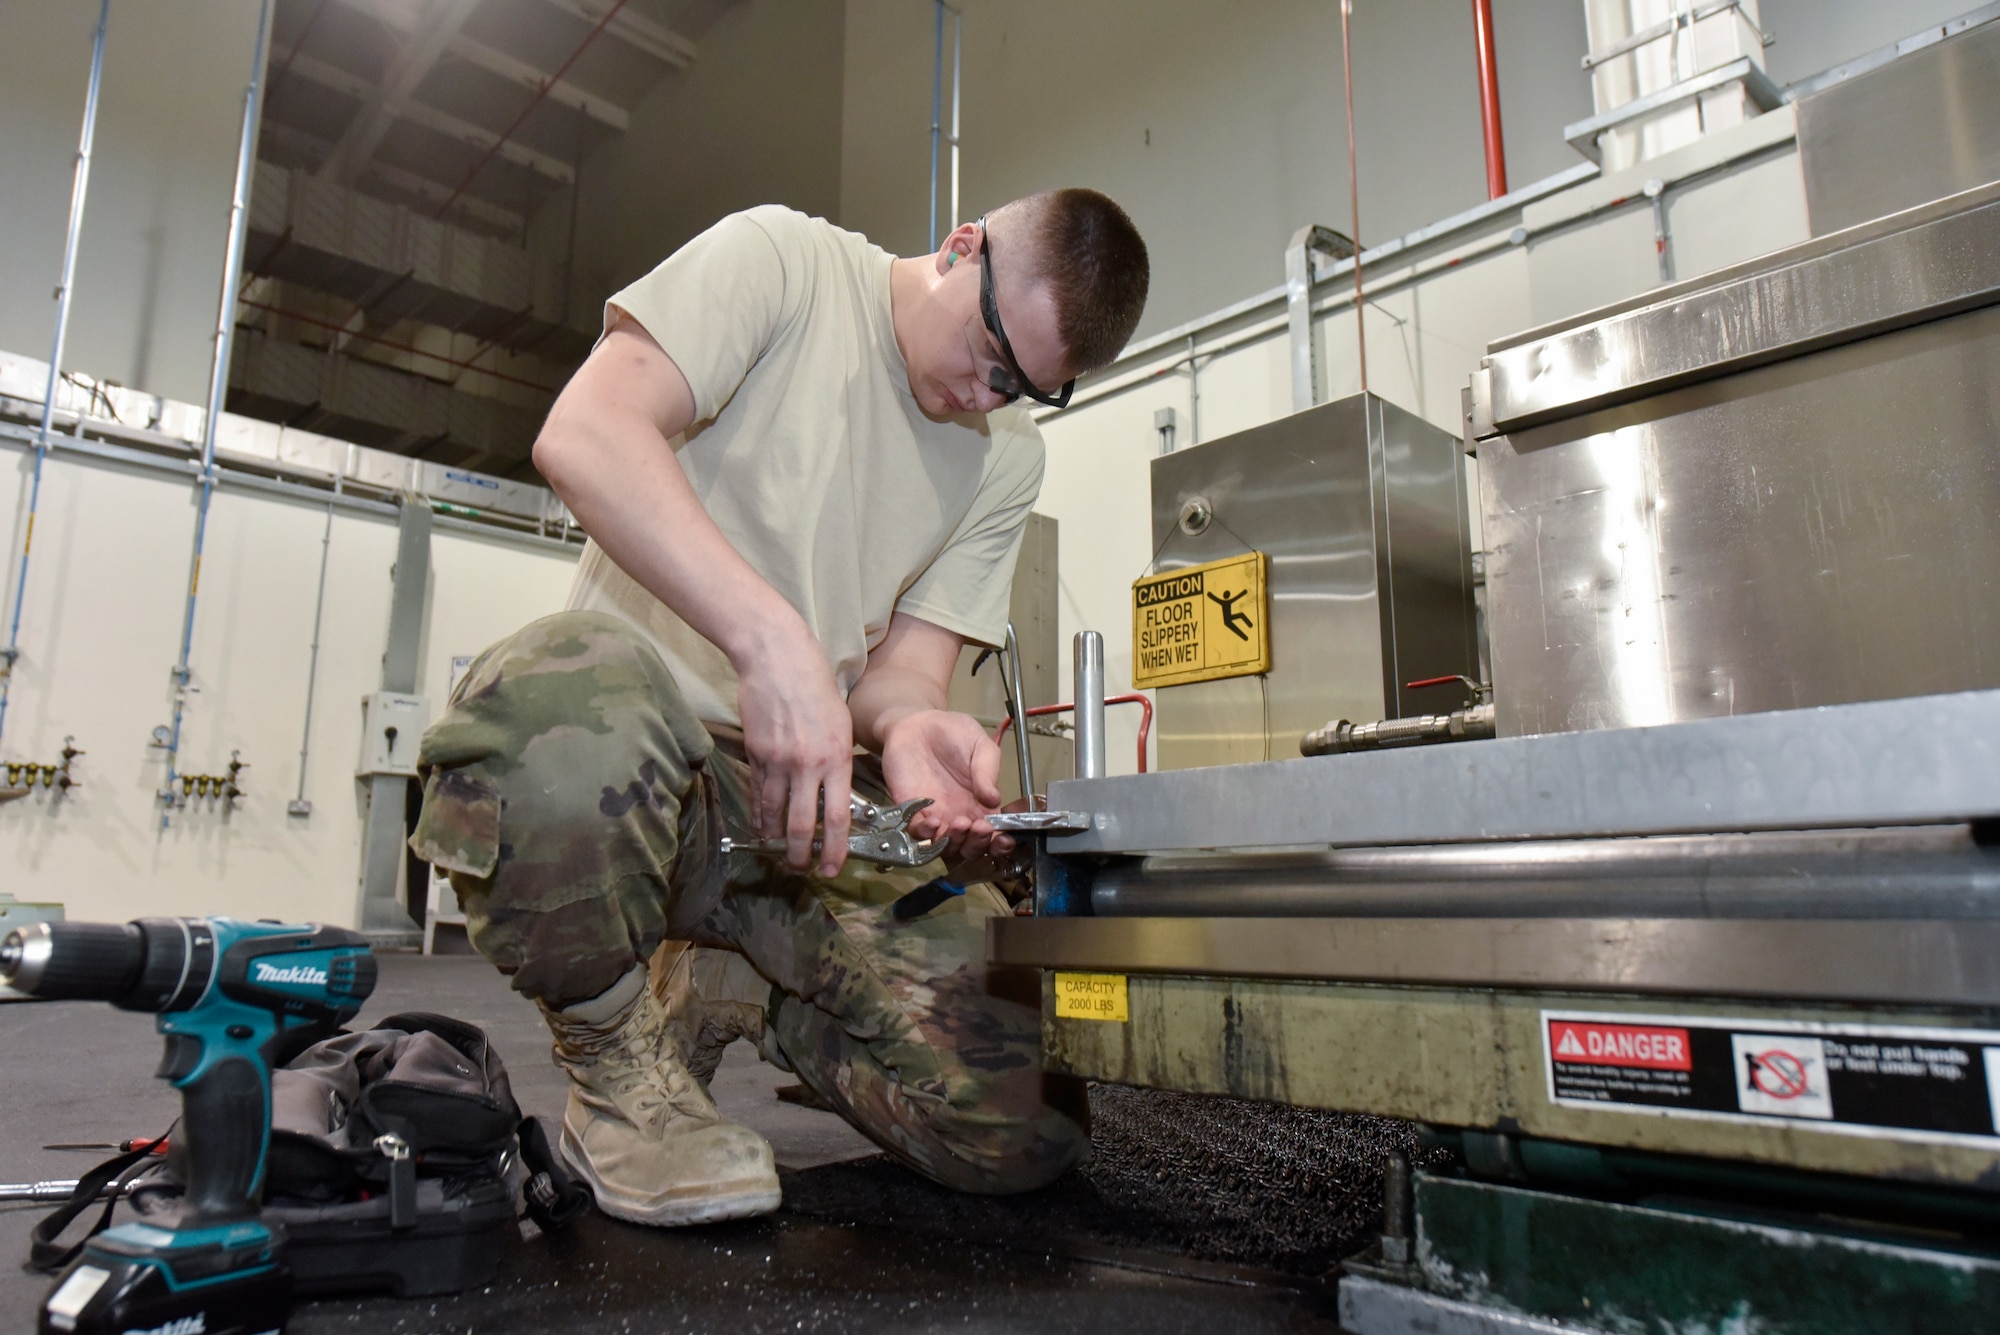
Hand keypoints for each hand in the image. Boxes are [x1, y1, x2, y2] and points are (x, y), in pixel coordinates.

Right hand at [734, 625, 853, 876]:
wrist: (778, 659)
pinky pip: (757, 793)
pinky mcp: (755, 753)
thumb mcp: (841, 724)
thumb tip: (835, 794)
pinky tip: (760, 826)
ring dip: (774, 838)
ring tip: (778, 852)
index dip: (833, 848)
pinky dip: (758, 813)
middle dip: (800, 854)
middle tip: (801, 869)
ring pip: (773, 812)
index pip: (835, 816)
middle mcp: (807, 764)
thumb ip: (837, 761)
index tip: (832, 867)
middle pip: (800, 824)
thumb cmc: (816, 687)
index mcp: (836, 758)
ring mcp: (777, 761)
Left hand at [878, 710, 1013, 861]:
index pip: (994, 834)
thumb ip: (988, 772)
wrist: (917, 724)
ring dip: (955, 842)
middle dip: (977, 845)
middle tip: (978, 827)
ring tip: (959, 823)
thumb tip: (995, 799)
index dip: (1000, 843)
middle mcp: (959, 815)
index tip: (1003, 838)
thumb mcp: (981, 747)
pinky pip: (917, 833)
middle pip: (970, 848)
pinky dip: (926, 834)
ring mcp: (935, 816)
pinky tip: (934, 820)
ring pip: (945, 846)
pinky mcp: (911, 811)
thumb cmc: (952, 733)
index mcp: (981, 804)